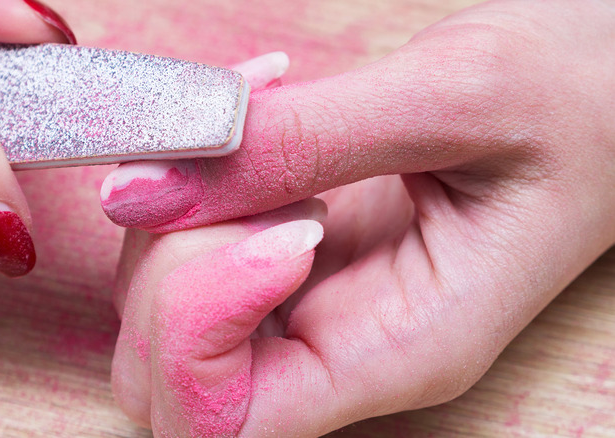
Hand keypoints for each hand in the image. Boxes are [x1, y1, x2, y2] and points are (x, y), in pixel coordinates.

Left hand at [106, 0, 614, 435]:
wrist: (600, 91)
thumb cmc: (572, 101)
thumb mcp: (452, 98)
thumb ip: (296, 144)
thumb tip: (139, 190)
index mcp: (398, 351)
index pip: (228, 424)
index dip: (195, 332)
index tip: (272, 225)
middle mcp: (338, 346)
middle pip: (171, 371)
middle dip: (174, 259)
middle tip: (256, 156)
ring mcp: (307, 302)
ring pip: (162, 304)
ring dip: (180, 201)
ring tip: (267, 112)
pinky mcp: (291, 253)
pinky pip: (188, 238)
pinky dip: (196, 172)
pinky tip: (260, 108)